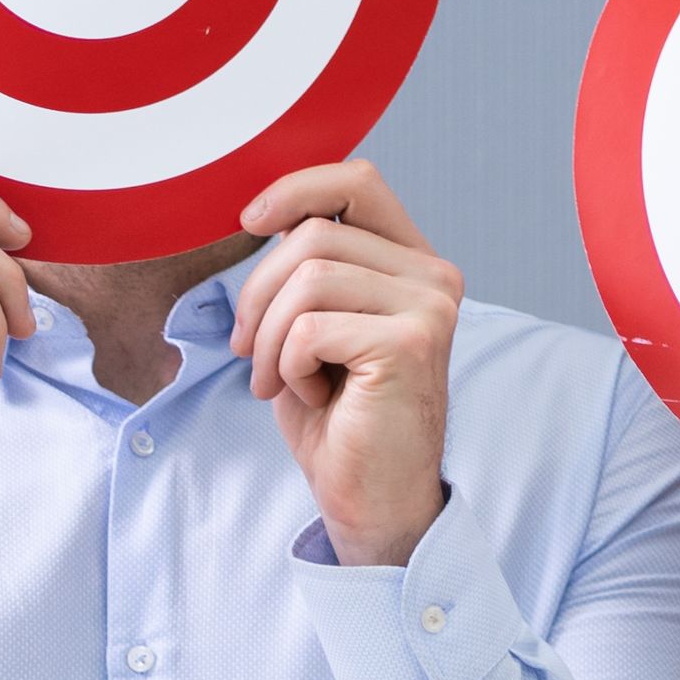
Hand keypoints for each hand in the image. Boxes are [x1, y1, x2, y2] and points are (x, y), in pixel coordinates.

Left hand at [231, 159, 461, 570]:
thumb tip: (262, 215)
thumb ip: (305, 269)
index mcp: (410, 263)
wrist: (370, 498)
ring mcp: (429, 307)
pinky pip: (310, 327)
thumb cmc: (336, 418)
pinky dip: (286, 364)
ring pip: (308, 277)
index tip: (247, 220)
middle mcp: (432, 275)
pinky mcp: (411, 343)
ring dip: (268, 336)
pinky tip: (309, 394)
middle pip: (315, 233)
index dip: (295, 188)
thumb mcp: (312, 327)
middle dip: (257, 293)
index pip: (357, 182)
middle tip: (247, 350)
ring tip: (277, 379)